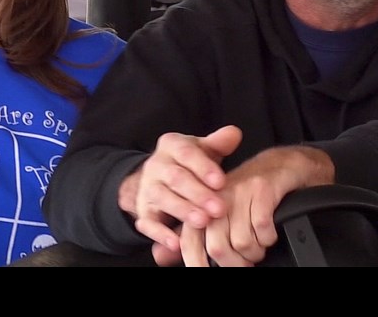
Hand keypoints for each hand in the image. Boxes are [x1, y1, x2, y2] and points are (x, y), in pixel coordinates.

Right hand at [118, 125, 241, 255]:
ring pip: (162, 198)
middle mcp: (156, 164)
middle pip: (175, 178)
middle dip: (198, 194)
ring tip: (203, 222)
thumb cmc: (191, 164)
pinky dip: (161, 234)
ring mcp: (148, 188)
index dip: (203, 167)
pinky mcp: (144, 211)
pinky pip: (148, 223)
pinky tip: (177, 243)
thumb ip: (219, 143)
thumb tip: (234, 134)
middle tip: (219, 208)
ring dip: (182, 210)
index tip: (221, 181)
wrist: (160, 179)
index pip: (186, 153)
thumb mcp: (204, 150)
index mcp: (171, 145)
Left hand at [178, 145, 334, 266]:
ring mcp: (239, 192)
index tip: (207, 273)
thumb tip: (160, 257)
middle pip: (217, 247)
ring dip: (255, 253)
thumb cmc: (244, 196)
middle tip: (245, 264)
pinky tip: (268, 234)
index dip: (197, 265)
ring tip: (258, 247)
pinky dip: (268, 238)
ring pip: (242, 242)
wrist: (277, 167)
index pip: (190, 242)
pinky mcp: (262, 189)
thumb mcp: (214, 215)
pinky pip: (263, 228)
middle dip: (235, 264)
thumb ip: (189, 238)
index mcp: (200, 204)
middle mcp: (216, 197)